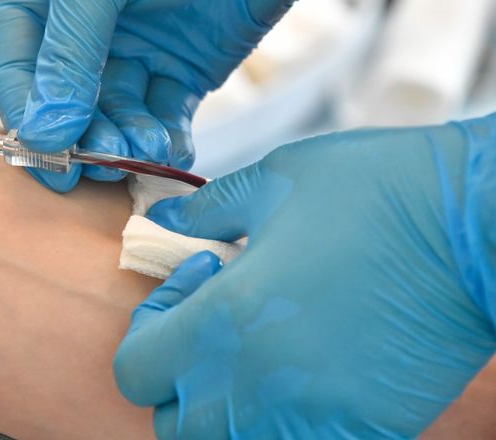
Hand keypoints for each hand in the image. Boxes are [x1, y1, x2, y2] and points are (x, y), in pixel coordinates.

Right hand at [0, 0, 375, 190]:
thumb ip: (67, 51)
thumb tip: (46, 132)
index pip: (12, 68)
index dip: (27, 114)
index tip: (51, 151)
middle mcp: (71, 26)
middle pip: (59, 103)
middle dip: (79, 135)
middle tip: (103, 160)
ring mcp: (124, 52)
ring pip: (109, 118)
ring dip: (122, 142)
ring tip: (143, 150)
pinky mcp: (174, 72)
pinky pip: (158, 119)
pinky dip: (162, 141)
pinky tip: (170, 150)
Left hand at [113, 118, 495, 437]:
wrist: (479, 226)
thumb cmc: (377, 192)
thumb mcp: (274, 181)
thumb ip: (206, 210)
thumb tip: (167, 219)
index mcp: (225, 323)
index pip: (135, 371)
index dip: (148, 325)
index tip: (195, 277)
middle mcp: (260, 388)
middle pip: (173, 426)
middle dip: (175, 378)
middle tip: (208, 320)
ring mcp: (316, 419)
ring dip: (223, 404)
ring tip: (254, 342)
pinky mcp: (368, 429)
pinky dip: (279, 419)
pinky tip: (303, 361)